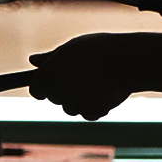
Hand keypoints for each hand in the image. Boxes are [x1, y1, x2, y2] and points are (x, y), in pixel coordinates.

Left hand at [28, 32, 142, 119]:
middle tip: (81, 73)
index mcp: (50, 73)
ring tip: (94, 80)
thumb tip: (32, 61)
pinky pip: (87, 113)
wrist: (129, 60)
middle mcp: (59, 91)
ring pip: (71, 107)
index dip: (43, 84)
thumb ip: (50, 57)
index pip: (36, 89)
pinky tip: (103, 90)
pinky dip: (93, 106)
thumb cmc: (99, 49)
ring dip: (78, 98)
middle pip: (54, 98)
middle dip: (63, 89)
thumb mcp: (72, 47)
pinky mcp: (92, 112)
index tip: (54, 79)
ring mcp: (76, 104)